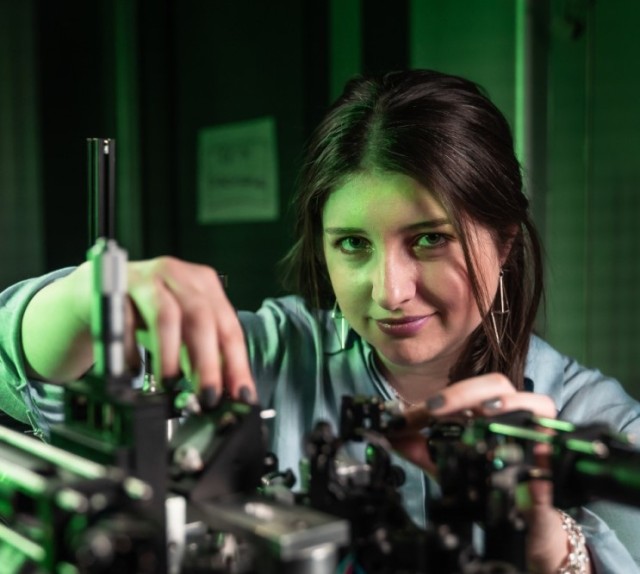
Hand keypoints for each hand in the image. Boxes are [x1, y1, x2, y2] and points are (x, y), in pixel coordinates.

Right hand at [23, 256, 255, 402]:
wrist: (91, 292)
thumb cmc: (144, 314)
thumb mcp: (181, 331)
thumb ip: (203, 357)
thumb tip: (226, 393)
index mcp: (205, 285)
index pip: (229, 327)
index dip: (236, 364)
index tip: (241, 395)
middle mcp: (180, 276)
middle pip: (202, 318)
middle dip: (208, 363)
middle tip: (207, 396)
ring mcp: (147, 278)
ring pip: (166, 315)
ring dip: (170, 354)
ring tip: (169, 382)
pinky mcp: (115, 286)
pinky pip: (125, 320)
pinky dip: (130, 349)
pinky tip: (132, 369)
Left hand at [387, 373, 583, 572]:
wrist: (521, 526)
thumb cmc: (486, 484)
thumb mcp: (446, 465)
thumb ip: (418, 448)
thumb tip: (389, 432)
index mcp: (489, 410)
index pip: (465, 391)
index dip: (437, 397)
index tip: (408, 415)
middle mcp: (515, 415)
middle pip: (498, 385)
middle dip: (464, 392)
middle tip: (434, 409)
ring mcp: (539, 434)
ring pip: (536, 401)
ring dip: (508, 401)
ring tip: (481, 411)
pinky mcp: (555, 459)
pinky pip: (555, 440)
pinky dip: (541, 436)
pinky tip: (522, 438)